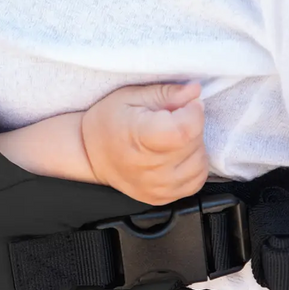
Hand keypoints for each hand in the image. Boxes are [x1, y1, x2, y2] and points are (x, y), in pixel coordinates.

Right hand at [81, 83, 208, 204]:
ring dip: (193, 146)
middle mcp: (150, 168)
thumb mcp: (130, 96)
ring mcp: (157, 186)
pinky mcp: (163, 197)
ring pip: (199, 163)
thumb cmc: (107, 122)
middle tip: (171, 119)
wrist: (89, 154)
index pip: (185, 129)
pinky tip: (176, 155)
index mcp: (139, 137)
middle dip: (191, 126)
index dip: (192, 112)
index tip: (184, 104)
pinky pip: (195, 181)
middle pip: (194, 143)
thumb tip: (194, 91)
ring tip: (172, 138)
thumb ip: (165, 93)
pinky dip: (192, 165)